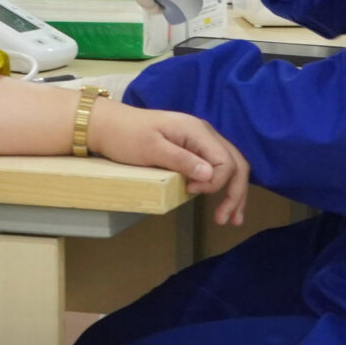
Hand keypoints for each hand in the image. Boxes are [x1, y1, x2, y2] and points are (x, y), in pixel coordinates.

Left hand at [87, 99, 252, 226]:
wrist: (109, 125)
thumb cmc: (126, 136)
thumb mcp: (151, 150)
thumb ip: (181, 160)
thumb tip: (209, 175)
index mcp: (196, 131)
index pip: (225, 160)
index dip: (215, 182)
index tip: (191, 191)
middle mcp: (204, 133)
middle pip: (235, 162)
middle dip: (236, 192)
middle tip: (227, 219)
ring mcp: (199, 139)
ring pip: (230, 164)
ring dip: (234, 191)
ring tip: (232, 217)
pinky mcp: (192, 147)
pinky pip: (216, 164)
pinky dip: (222, 183)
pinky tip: (221, 199)